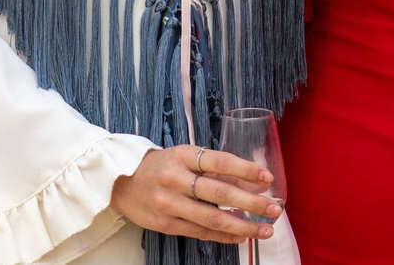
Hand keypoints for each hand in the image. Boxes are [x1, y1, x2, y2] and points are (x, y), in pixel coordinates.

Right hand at [110, 145, 281, 243]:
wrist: (120, 182)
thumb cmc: (159, 166)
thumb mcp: (183, 157)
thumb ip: (213, 167)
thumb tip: (252, 182)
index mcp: (182, 155)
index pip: (219, 161)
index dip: (246, 170)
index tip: (267, 179)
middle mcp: (175, 178)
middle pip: (220, 191)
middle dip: (251, 202)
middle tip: (273, 209)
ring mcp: (169, 203)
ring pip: (212, 216)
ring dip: (242, 225)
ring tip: (264, 229)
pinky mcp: (165, 224)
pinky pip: (200, 232)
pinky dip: (223, 235)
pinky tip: (241, 237)